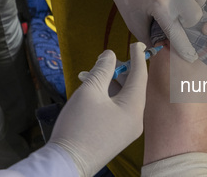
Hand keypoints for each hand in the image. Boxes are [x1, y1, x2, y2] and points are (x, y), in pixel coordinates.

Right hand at [49, 43, 147, 176]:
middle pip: (132, 87)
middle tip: (105, 60)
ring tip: (91, 75)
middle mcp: (135, 120)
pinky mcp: (116, 136)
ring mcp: (127, 130)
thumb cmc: (78, 127)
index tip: (137, 43)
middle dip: (118, 71)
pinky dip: (107, 98)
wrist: (66, 163)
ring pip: (123, 99)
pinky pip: (117, 110)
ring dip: (109, 84)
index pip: (140, 76)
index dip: (137, 57)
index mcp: (134, 108)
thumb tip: (109, 55)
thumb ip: (102, 69)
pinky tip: (92, 91)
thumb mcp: (90, 91)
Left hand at [109, 0, 206, 61]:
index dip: (185, 48)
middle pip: (196, 14)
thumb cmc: (129, 0)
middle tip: (177, 15)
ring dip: (196, 0)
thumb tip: (164, 50)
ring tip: (185, 0)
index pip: (178, 33)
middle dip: (188, 19)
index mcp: (160, 7)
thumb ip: (150, 39)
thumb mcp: (135, 24)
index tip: (191, 57)